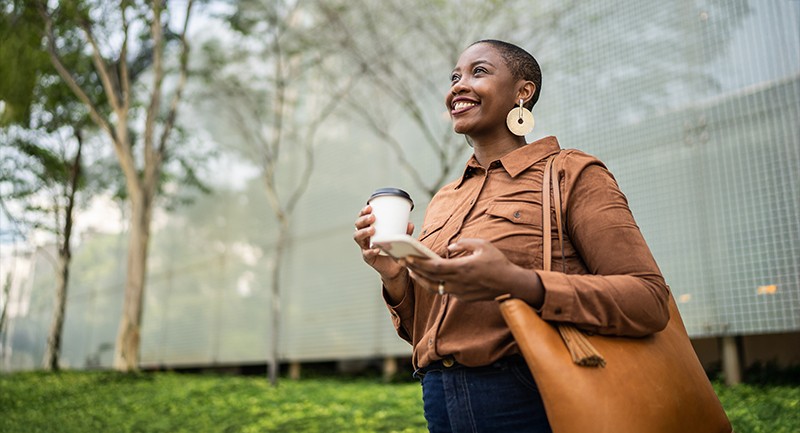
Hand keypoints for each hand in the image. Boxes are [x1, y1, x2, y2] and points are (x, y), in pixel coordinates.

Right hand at [353, 205, 414, 280]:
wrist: (396, 266)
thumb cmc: (395, 249)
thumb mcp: (400, 237)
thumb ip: (405, 231)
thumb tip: (410, 224)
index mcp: (370, 229)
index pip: (362, 218)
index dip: (363, 212)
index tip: (370, 207)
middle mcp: (365, 237)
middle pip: (358, 226)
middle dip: (363, 220)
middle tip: (372, 217)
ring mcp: (365, 247)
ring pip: (358, 238)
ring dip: (364, 232)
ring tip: (372, 230)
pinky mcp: (368, 258)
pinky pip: (366, 253)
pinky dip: (371, 251)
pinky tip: (376, 249)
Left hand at [406, 238, 541, 303]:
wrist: (510, 285)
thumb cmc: (498, 263)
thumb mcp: (483, 246)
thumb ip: (464, 243)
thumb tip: (450, 247)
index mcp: (462, 268)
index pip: (434, 267)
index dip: (418, 263)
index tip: (407, 257)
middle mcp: (458, 282)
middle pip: (430, 278)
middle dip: (414, 269)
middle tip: (402, 261)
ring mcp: (459, 292)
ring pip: (434, 287)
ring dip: (420, 279)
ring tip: (411, 270)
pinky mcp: (462, 297)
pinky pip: (443, 290)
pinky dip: (433, 283)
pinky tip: (427, 276)